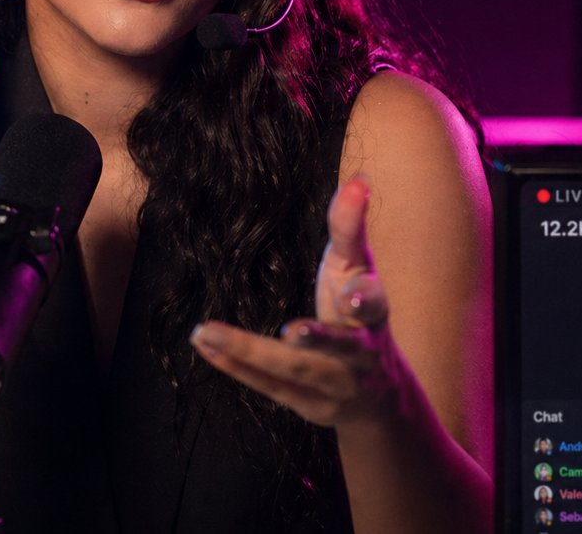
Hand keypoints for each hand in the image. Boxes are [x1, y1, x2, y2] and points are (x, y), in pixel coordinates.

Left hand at [189, 175, 405, 428]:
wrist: (378, 394)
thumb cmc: (359, 313)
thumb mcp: (358, 269)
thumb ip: (351, 228)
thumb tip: (359, 178)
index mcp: (374, 315)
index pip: (373, 301)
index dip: (364, 297)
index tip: (352, 293)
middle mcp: (359, 354)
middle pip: (337, 348)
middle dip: (317, 340)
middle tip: (292, 330)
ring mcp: (333, 384)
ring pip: (293, 370)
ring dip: (250, 352)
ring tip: (206, 331)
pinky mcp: (307, 404)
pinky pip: (268, 386)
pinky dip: (233, 366)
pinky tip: (203, 345)